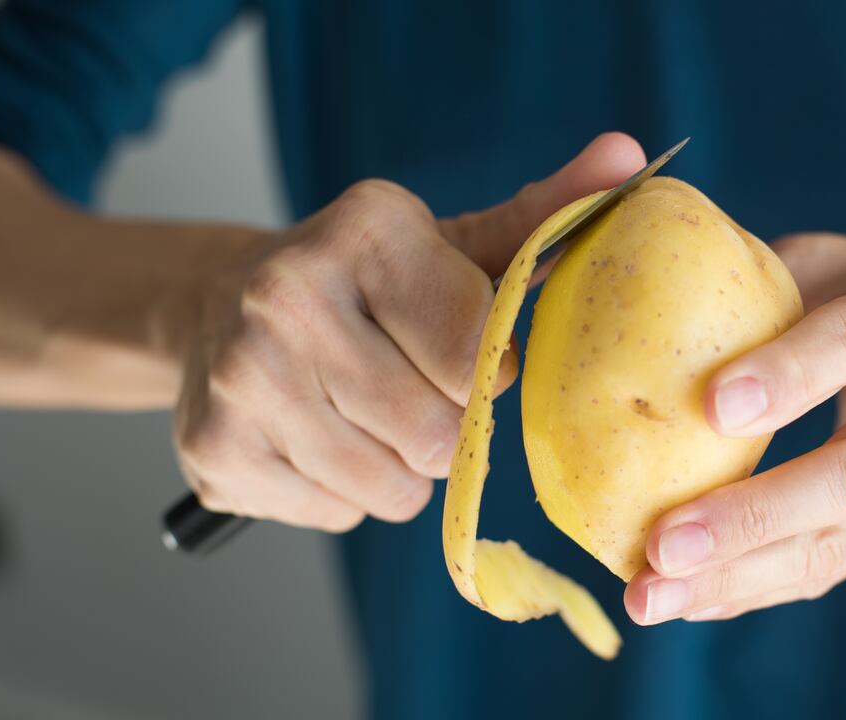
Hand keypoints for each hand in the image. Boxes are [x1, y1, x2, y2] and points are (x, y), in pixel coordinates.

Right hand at [174, 133, 646, 530]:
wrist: (215, 306)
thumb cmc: (368, 284)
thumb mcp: (453, 244)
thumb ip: (543, 215)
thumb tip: (630, 158)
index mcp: (364, 231)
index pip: (478, 353)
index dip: (488, 369)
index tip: (464, 349)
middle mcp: (288, 297)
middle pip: (436, 434)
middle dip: (447, 430)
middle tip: (415, 389)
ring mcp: (242, 379)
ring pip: (391, 489)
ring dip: (400, 469)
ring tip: (366, 412)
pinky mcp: (215, 452)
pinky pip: (337, 515)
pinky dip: (345, 494)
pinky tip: (318, 436)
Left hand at [626, 233, 845, 622]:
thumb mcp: (831, 256)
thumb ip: (763, 281)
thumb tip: (647, 301)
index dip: (796, 374)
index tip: (712, 407)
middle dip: (760, 514)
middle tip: (665, 544)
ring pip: (845, 538)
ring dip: (743, 575)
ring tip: (653, 597)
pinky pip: (830, 563)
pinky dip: (754, 587)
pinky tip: (686, 598)